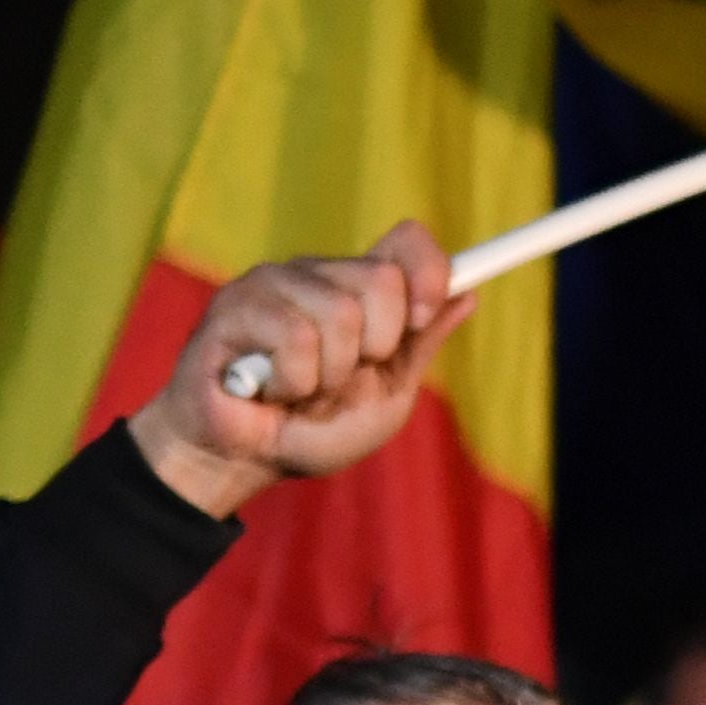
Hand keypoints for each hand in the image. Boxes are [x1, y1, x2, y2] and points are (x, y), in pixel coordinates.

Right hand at [126, 224, 472, 514]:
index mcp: (356, 288)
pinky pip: (295, 339)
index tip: (424, 318)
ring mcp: (273, 283)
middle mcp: (318, 274)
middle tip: (339, 379)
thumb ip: (417, 346)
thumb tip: (469, 294)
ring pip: (341, 314)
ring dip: (329, 378)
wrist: (245, 462)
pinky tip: (268, 389)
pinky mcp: (235, 305)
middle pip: (382, 280)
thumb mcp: (384, 396)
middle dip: (374, 350)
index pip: (407, 242)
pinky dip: (293, 383)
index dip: (429, 273)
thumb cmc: (312, 430)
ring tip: (299, 391)